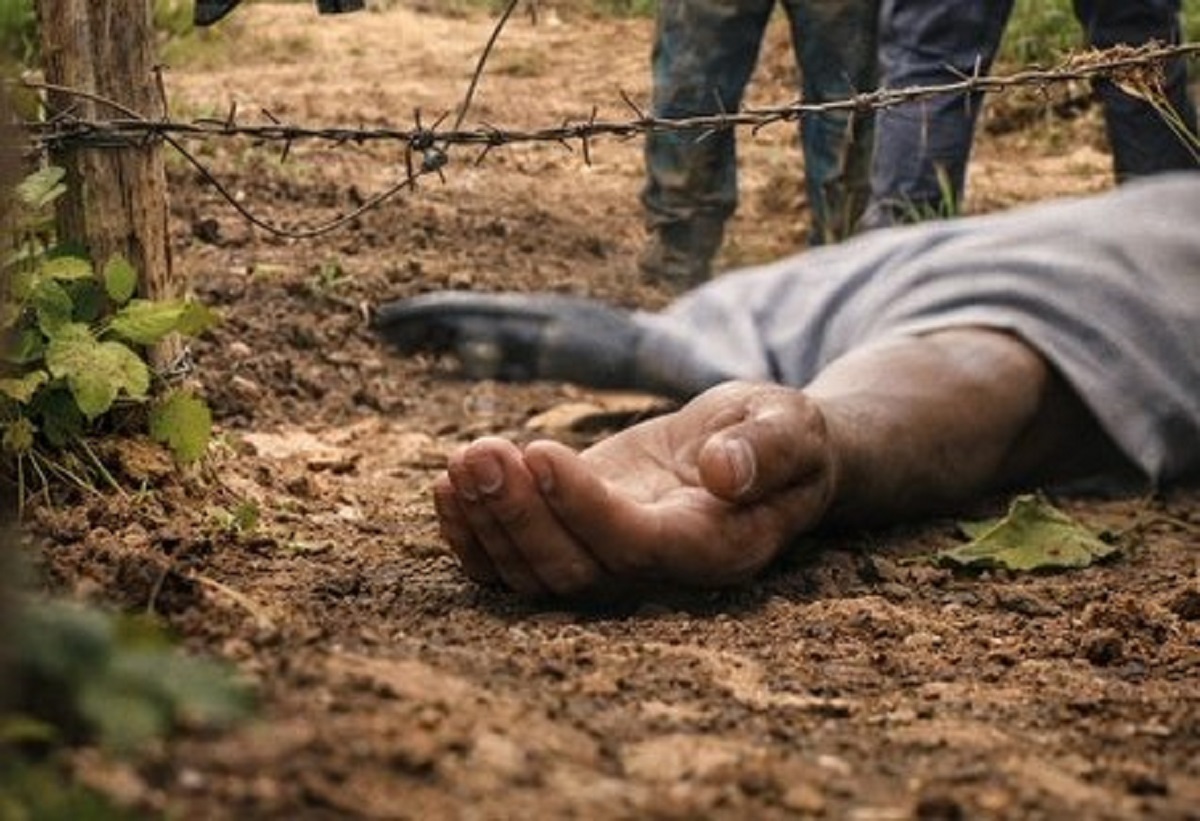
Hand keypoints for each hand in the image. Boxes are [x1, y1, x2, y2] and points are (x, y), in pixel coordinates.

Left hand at [433, 381, 839, 598]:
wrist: (755, 452)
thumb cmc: (782, 440)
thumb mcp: (793, 429)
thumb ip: (769, 452)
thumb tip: (724, 472)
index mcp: (714, 550)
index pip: (637, 546)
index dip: (583, 509)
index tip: (542, 454)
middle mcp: (656, 572)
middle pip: (573, 570)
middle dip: (519, 516)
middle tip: (479, 456)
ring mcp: (610, 561)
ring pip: (534, 573)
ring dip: (487, 522)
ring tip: (459, 464)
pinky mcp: (575, 538)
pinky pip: (514, 563)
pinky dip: (472, 538)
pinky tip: (445, 489)